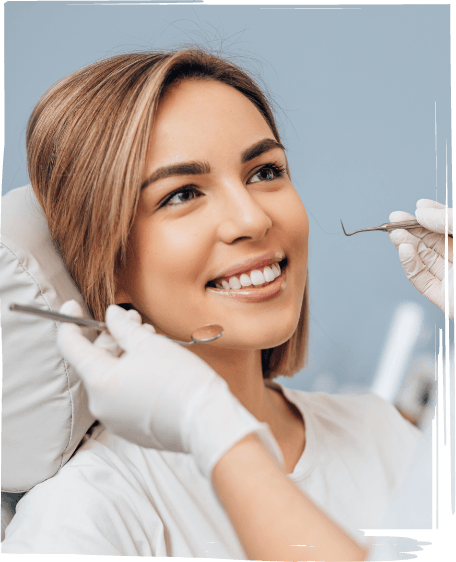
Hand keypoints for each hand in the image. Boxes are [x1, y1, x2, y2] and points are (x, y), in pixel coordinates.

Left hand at [57, 300, 283, 477]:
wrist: (207, 422)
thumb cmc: (180, 380)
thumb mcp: (150, 344)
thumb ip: (123, 327)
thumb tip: (111, 315)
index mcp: (99, 381)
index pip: (70, 347)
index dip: (69, 322)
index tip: (73, 306)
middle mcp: (100, 404)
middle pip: (95, 361)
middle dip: (112, 337)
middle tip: (134, 320)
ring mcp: (114, 419)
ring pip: (111, 377)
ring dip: (124, 356)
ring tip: (150, 340)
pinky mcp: (130, 428)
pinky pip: (122, 396)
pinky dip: (131, 377)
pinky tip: (153, 365)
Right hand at [388, 199, 452, 320]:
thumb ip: (449, 220)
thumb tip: (421, 212)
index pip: (449, 226)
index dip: (432, 215)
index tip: (418, 207)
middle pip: (432, 242)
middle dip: (412, 230)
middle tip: (395, 219)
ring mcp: (453, 279)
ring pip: (424, 259)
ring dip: (406, 245)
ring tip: (395, 233)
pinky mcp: (444, 298)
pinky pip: (421, 280)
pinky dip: (409, 264)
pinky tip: (404, 250)